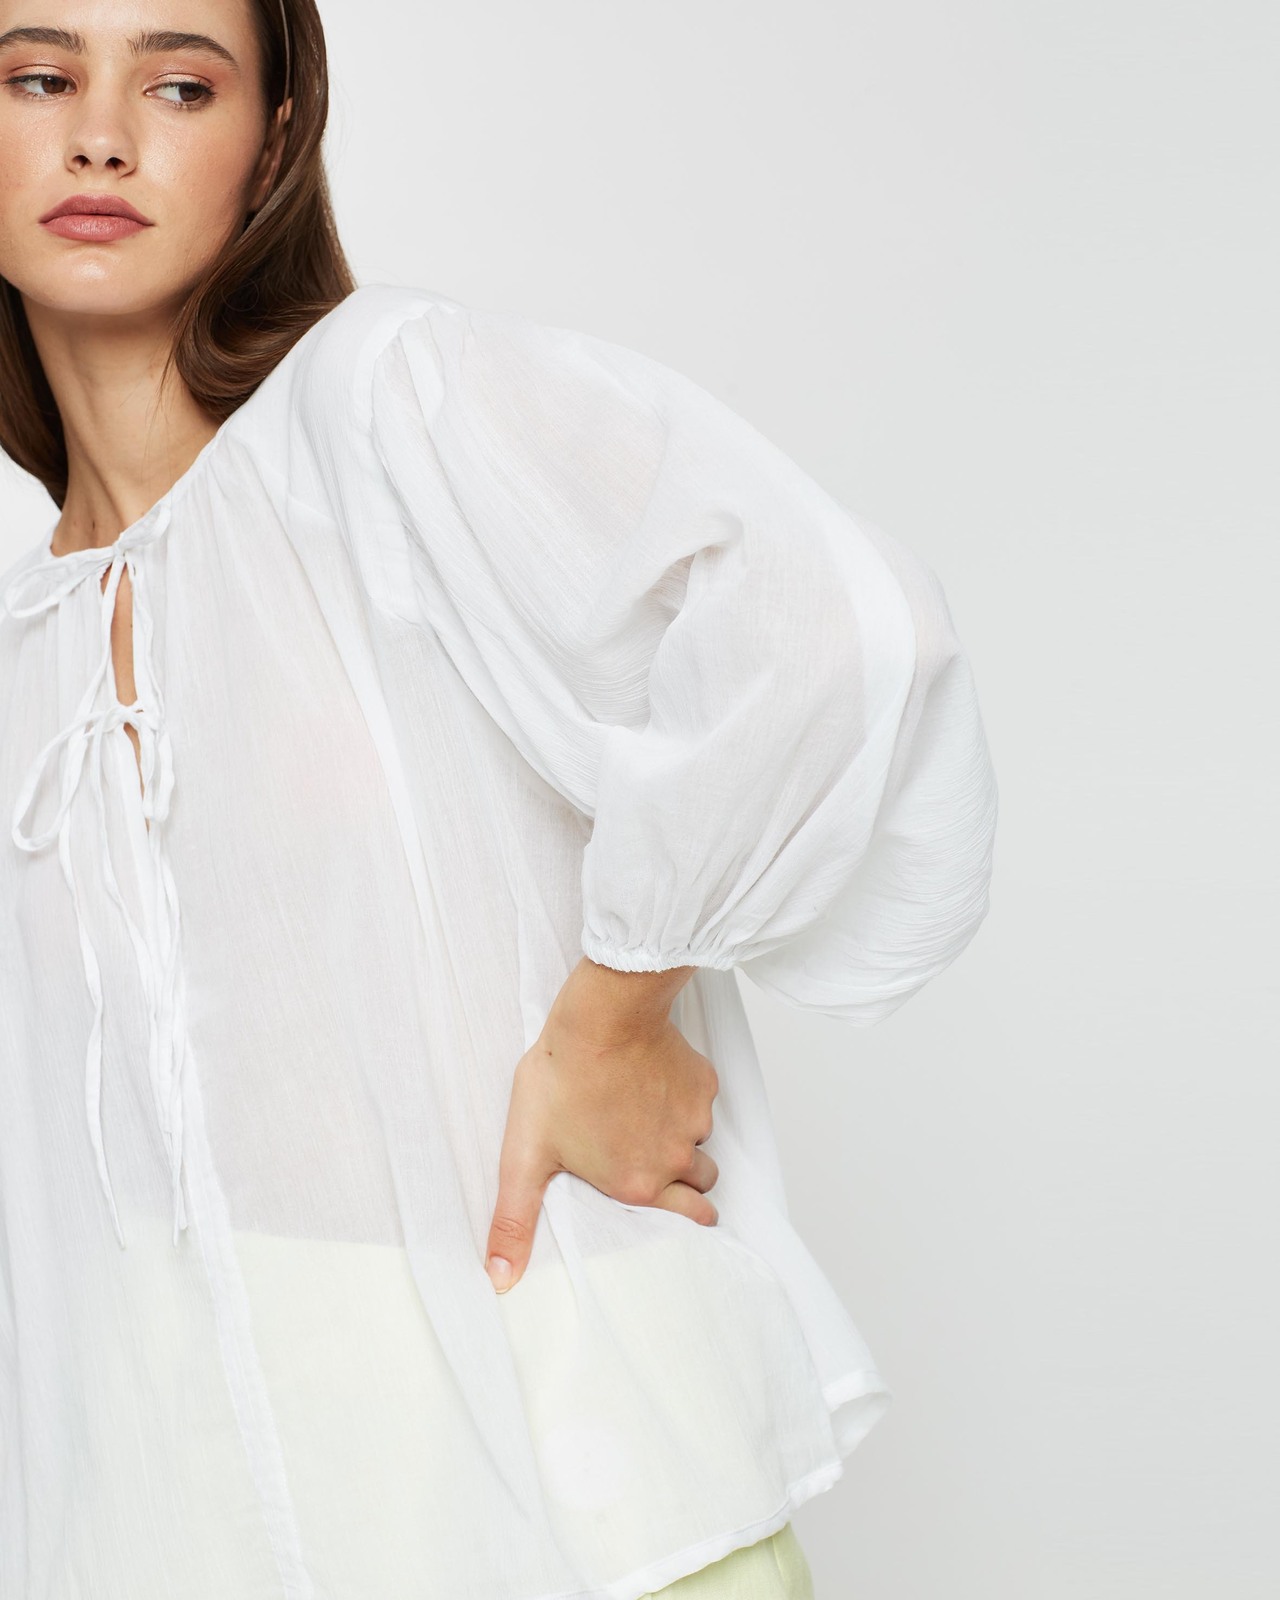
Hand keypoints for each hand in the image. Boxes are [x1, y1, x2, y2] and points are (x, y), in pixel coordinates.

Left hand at [483, 956, 719, 1292]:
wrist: (600, 1016)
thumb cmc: (562, 1077)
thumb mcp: (524, 1155)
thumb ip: (514, 1221)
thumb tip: (499, 1280)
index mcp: (638, 1184)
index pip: (691, 1220)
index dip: (688, 1219)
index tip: (678, 1211)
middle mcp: (675, 1158)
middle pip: (702, 1184)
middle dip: (688, 1182)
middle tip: (656, 1165)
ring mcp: (693, 1117)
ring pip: (700, 1140)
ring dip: (681, 1137)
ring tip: (643, 1118)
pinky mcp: (702, 1080)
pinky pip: (700, 1099)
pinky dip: (682, 1096)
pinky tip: (651, 1081)